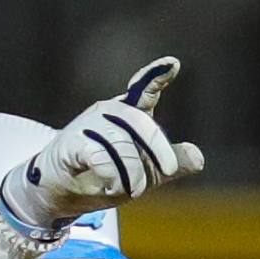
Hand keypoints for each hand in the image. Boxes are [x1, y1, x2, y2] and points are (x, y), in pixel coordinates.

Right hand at [4, 57, 203, 231]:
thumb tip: (199, 158)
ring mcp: (88, 125)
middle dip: (159, 148)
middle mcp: (108, 112)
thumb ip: (172, 164)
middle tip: (169, 171)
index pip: (145, 90)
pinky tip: (110, 186)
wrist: (60, 194)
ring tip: (131, 190)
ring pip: (121, 145)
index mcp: (129, 114)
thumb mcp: (147, 174)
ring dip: (132, 173)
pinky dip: (111, 176)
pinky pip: (99, 157)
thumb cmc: (103, 177)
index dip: (157, 75)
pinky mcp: (72, 143)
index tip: (173, 64)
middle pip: (140, 122)